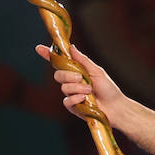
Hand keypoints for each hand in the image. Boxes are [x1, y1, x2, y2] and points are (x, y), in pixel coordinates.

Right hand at [33, 42, 154, 154]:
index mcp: (76, 71)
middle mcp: (71, 82)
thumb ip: (82, 60)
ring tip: (89, 91)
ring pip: (63, 87)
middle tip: (81, 78)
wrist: (115, 107)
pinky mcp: (72, 106)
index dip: (47, 55)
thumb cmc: (108, 88)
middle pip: (58, 75)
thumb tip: (71, 47)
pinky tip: (84, 100)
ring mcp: (71, 94)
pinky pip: (67, 100)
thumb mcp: (96, 71)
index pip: (58, 62)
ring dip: (77, 88)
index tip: (39, 48)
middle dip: (68, 75)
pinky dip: (75, 98)